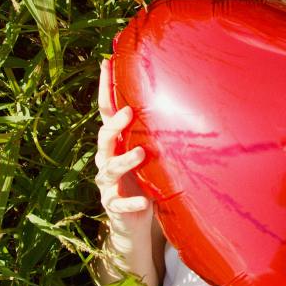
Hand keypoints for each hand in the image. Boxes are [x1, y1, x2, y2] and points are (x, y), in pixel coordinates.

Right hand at [95, 59, 153, 251]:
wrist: (133, 221)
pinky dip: (132, 203)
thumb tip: (182, 96)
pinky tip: (145, 202)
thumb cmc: (144, 179)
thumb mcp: (148, 152)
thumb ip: (154, 130)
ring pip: (109, 169)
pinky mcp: (114, 206)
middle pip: (103, 138)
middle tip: (129, 112)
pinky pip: (120, 203)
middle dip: (114, 124)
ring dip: (124, 160)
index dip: (104, 89)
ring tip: (141, 153)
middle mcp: (106, 160)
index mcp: (115, 144)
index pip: (106, 113)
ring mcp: (108, 184)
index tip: (105, 64)